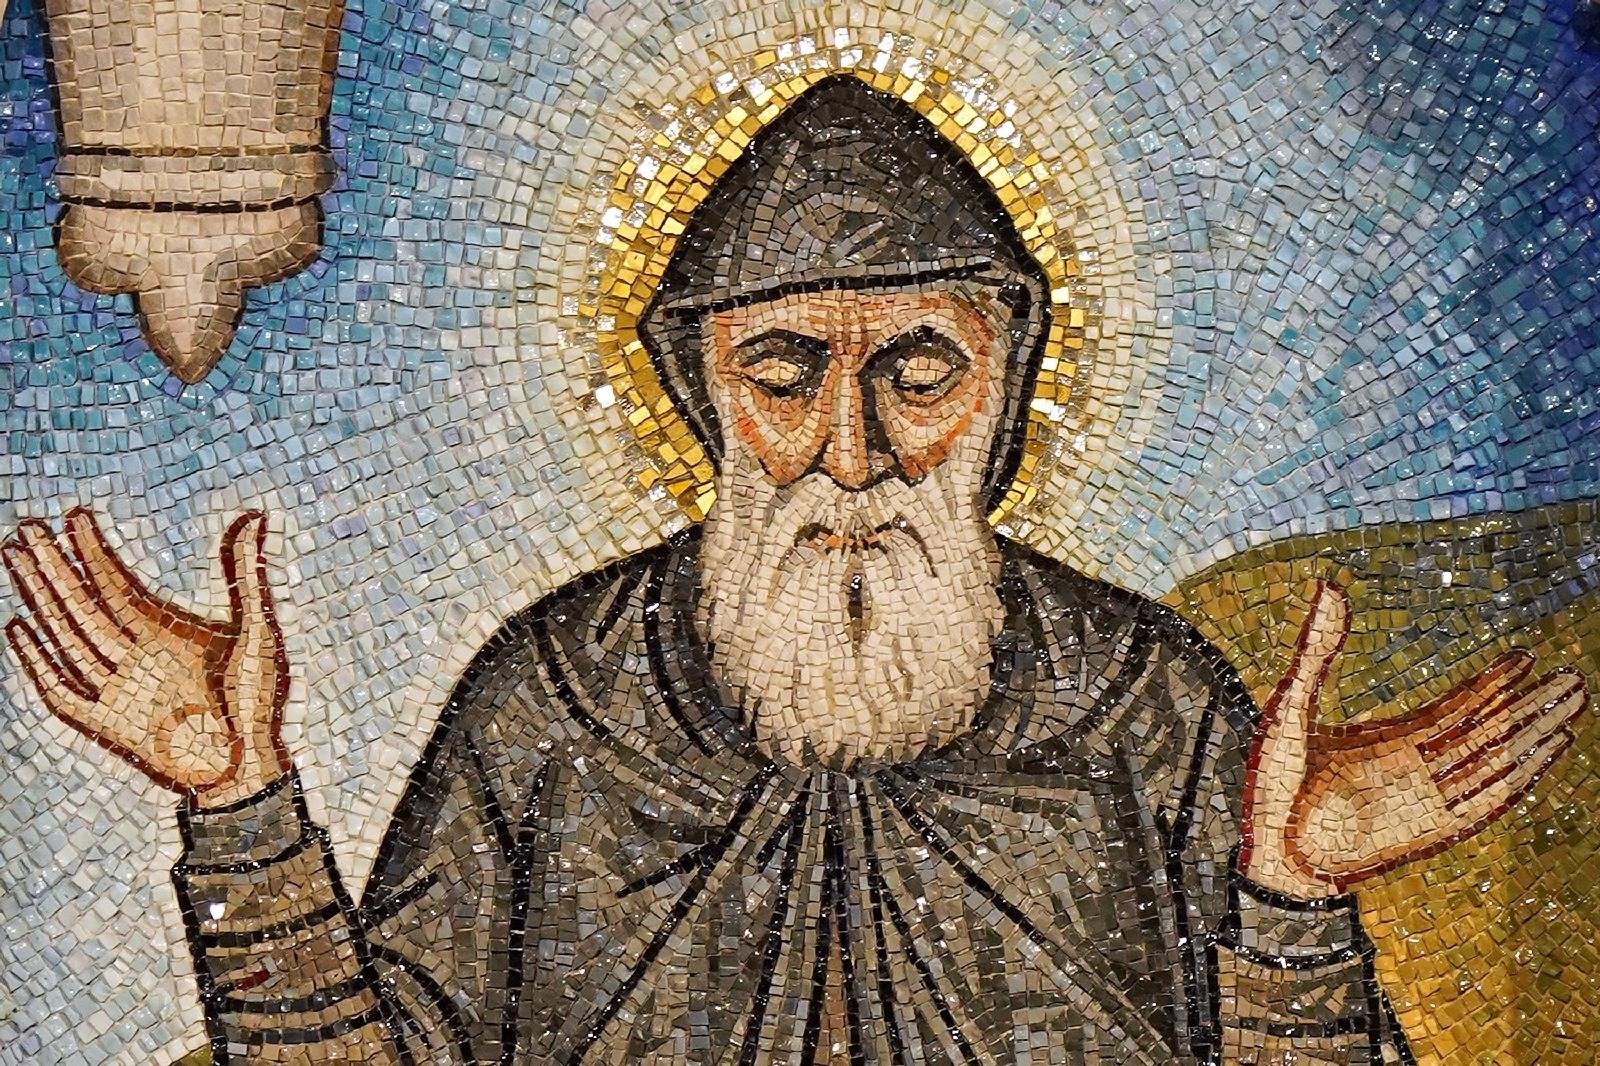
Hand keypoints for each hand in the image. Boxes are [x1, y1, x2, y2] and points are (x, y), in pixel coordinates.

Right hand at [4, 508, 289, 807]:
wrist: (247, 767)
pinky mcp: (106, 723)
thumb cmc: (258, 702)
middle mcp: (135, 654)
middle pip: (83, 602)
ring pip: (67, 634)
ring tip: (16, 556)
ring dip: (41, 597)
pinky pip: (61, 690)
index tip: (76, 515)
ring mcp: (117, 687)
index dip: (95, 549)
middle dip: (54, 565)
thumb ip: (246, 574)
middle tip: (27, 527)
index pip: (117, 582)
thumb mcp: (257, 631)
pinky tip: (17, 628)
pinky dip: (38, 662)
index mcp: (165, 631)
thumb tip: (254, 515)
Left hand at [1240, 581, 1588, 898]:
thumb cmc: (1272, 786)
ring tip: (1576, 702)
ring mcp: (1428, 799)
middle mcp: (1417, 768)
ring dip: (1537, 731)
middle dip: (1530, 704)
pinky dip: (1521, 775)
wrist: (1269, 855)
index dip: (1490, 682)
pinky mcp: (1433, 830)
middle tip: (1576, 677)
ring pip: (1498, 758)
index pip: (1455, 707)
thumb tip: (1328, 586)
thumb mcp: (1290, 706)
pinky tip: (1550, 750)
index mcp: (1390, 741)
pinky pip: (1488, 799)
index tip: (1525, 656)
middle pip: (1489, 730)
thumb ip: (1316, 652)